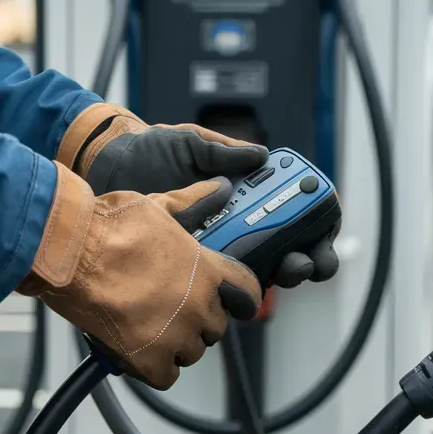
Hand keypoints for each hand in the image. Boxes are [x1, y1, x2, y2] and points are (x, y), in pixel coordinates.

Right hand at [19, 164, 262, 388]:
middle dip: (198, 319)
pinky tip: (140, 351)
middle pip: (216, 326)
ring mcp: (175, 335)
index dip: (241, 299)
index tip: (236, 303)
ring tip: (151, 327)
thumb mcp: (156, 206)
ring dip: (176, 344)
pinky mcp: (147, 358)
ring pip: (191, 352)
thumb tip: (217, 189)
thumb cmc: (108, 226)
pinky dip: (154, 368)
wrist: (68, 253)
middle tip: (172, 308)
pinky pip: (166, 375)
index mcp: (207, 270)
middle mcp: (197, 305)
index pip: (247, 293)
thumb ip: (191, 204)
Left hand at [56, 102, 338, 287]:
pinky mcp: (191, 267)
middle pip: (289, 250)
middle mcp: (239, 224)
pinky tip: (243, 288)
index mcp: (247, 194)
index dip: (319, 224)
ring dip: (279, 278)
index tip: (326, 228)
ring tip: (282, 273)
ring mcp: (218, 248)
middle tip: (303, 262)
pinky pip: (219, 285)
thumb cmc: (151, 151)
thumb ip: (223, 152)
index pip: (296, 212)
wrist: (107, 166)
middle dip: (307, 260)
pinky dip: (236, 290)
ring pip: (261, 274)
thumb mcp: (190, 143)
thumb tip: (260, 156)